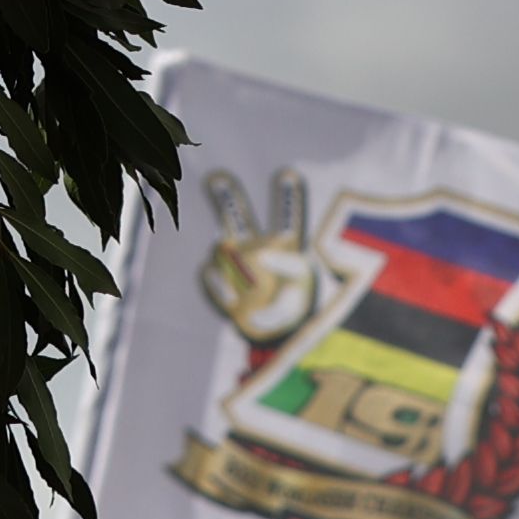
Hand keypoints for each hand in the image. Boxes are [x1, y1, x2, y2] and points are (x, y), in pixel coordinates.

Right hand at [199, 170, 321, 347]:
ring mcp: (234, 267)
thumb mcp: (306, 287)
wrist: (286, 343)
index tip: (289, 175)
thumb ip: (289, 268)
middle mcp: (256, 249)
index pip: (287, 215)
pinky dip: (220, 286)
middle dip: (227, 198)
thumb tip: (260, 255)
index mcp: (286, 245)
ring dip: (222, 250)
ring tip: (230, 260)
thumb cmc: (303, 310)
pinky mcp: (221, 286)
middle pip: (238, 217)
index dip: (288, 197)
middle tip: (218, 177)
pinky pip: (212, 277)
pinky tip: (233, 300)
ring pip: (220, 246)